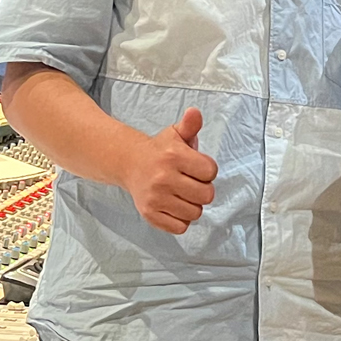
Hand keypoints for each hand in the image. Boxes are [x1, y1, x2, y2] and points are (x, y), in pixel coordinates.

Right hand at [121, 108, 217, 234]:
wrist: (129, 163)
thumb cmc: (160, 150)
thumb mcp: (175, 134)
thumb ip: (190, 125)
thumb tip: (195, 112)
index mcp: (173, 156)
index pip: (211, 172)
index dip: (207, 170)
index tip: (197, 167)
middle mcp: (163, 178)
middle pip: (206, 195)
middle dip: (202, 189)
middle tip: (191, 182)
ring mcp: (155, 198)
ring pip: (195, 213)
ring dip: (192, 205)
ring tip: (182, 194)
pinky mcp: (149, 214)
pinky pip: (180, 227)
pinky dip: (181, 220)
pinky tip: (174, 206)